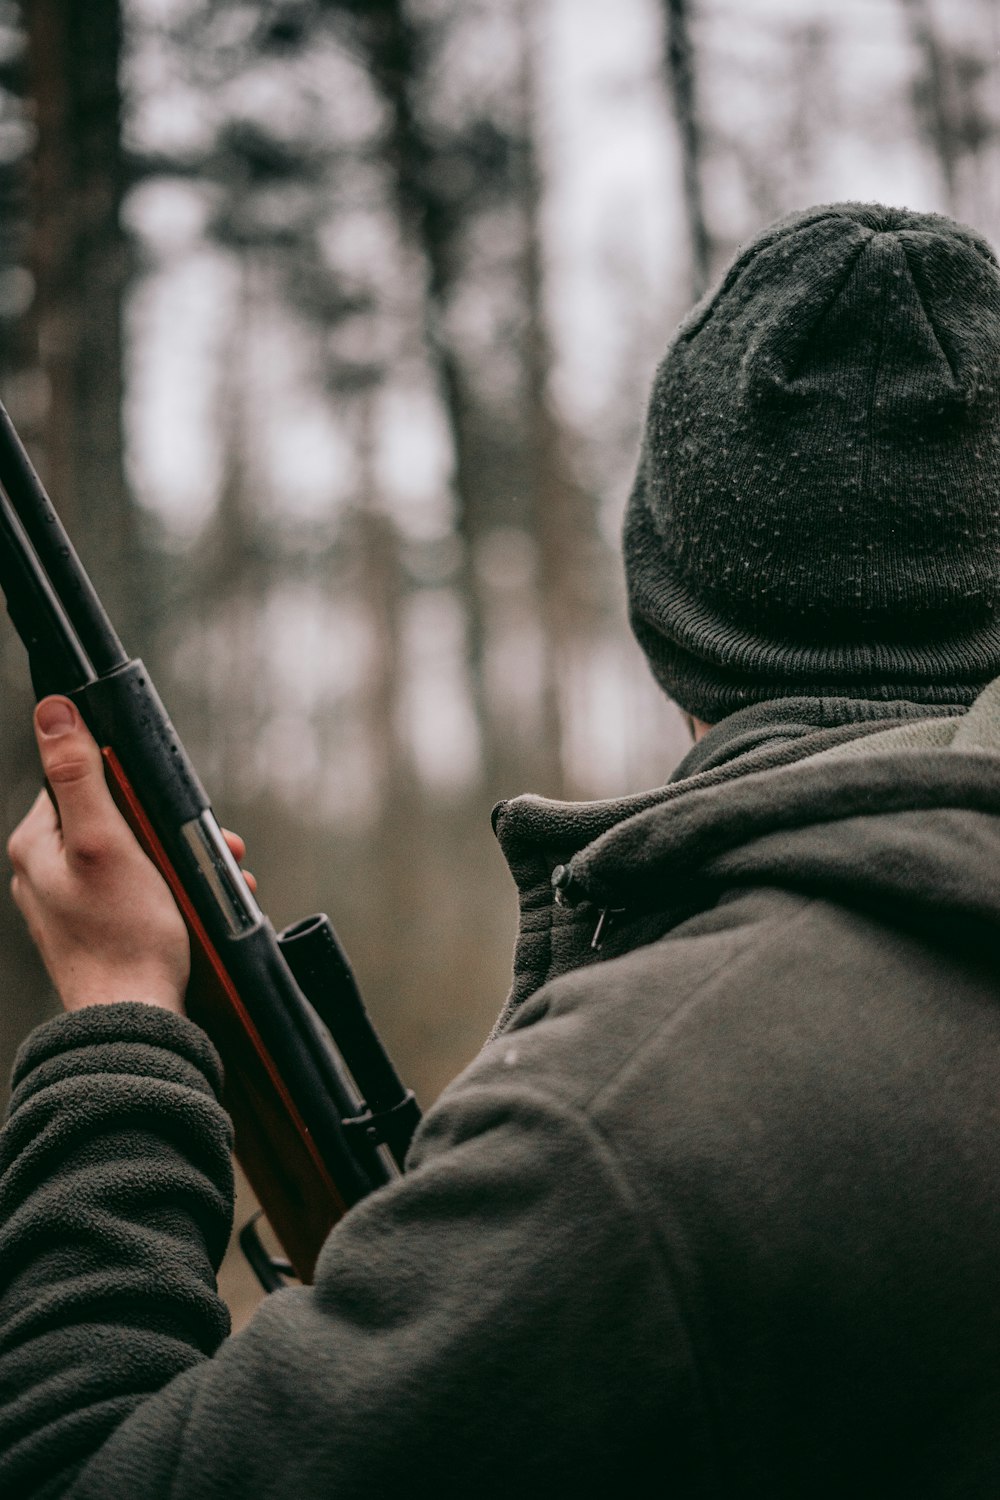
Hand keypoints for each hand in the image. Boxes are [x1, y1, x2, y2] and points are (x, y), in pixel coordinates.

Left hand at [7, 697, 192, 1013]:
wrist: (134, 1023)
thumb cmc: (123, 938)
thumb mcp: (106, 842)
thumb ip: (79, 774)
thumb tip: (53, 711)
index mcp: (36, 845)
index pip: (83, 782)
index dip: (136, 789)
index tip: (171, 811)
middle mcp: (45, 872)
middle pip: (116, 819)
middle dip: (170, 830)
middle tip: (213, 848)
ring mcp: (71, 904)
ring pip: (135, 856)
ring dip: (183, 862)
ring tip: (220, 880)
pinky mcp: (98, 929)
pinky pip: (139, 892)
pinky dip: (175, 893)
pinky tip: (202, 907)